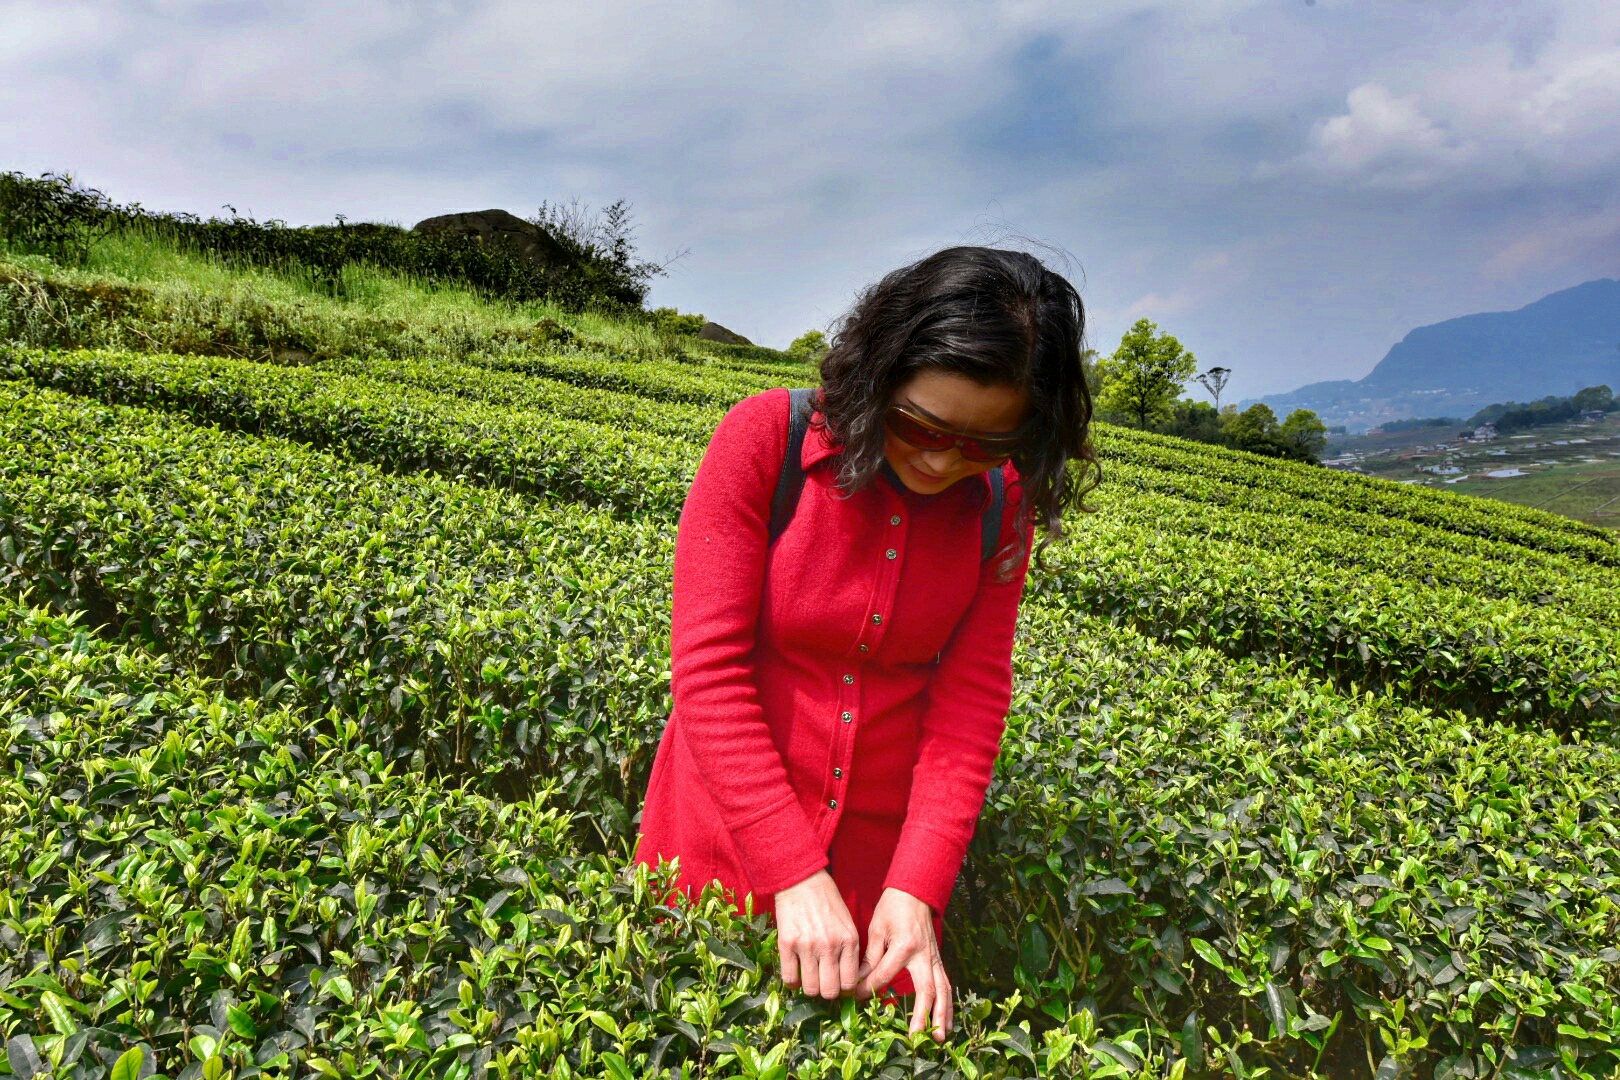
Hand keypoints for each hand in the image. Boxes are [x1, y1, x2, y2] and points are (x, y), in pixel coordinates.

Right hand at [772, 870, 860, 999]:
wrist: (802, 880)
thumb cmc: (827, 900)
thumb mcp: (847, 922)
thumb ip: (849, 949)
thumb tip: (847, 978)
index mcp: (849, 940)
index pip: (849, 982)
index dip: (844, 990)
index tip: (838, 986)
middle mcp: (830, 946)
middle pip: (830, 991)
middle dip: (827, 992)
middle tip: (823, 984)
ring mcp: (807, 946)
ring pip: (811, 989)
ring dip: (810, 988)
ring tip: (809, 978)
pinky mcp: (787, 944)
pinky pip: (790, 978)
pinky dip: (792, 982)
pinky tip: (795, 973)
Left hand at [855, 887, 951, 1040]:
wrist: (915, 892)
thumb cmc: (893, 907)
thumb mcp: (877, 928)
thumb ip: (871, 957)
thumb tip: (860, 983)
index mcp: (905, 945)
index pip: (885, 975)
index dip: (869, 988)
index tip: (856, 996)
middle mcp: (924, 955)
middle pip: (927, 989)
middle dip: (923, 1015)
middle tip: (917, 1037)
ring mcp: (934, 958)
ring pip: (943, 990)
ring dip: (941, 1015)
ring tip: (938, 1037)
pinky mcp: (938, 959)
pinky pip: (945, 984)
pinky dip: (947, 1005)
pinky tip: (945, 1022)